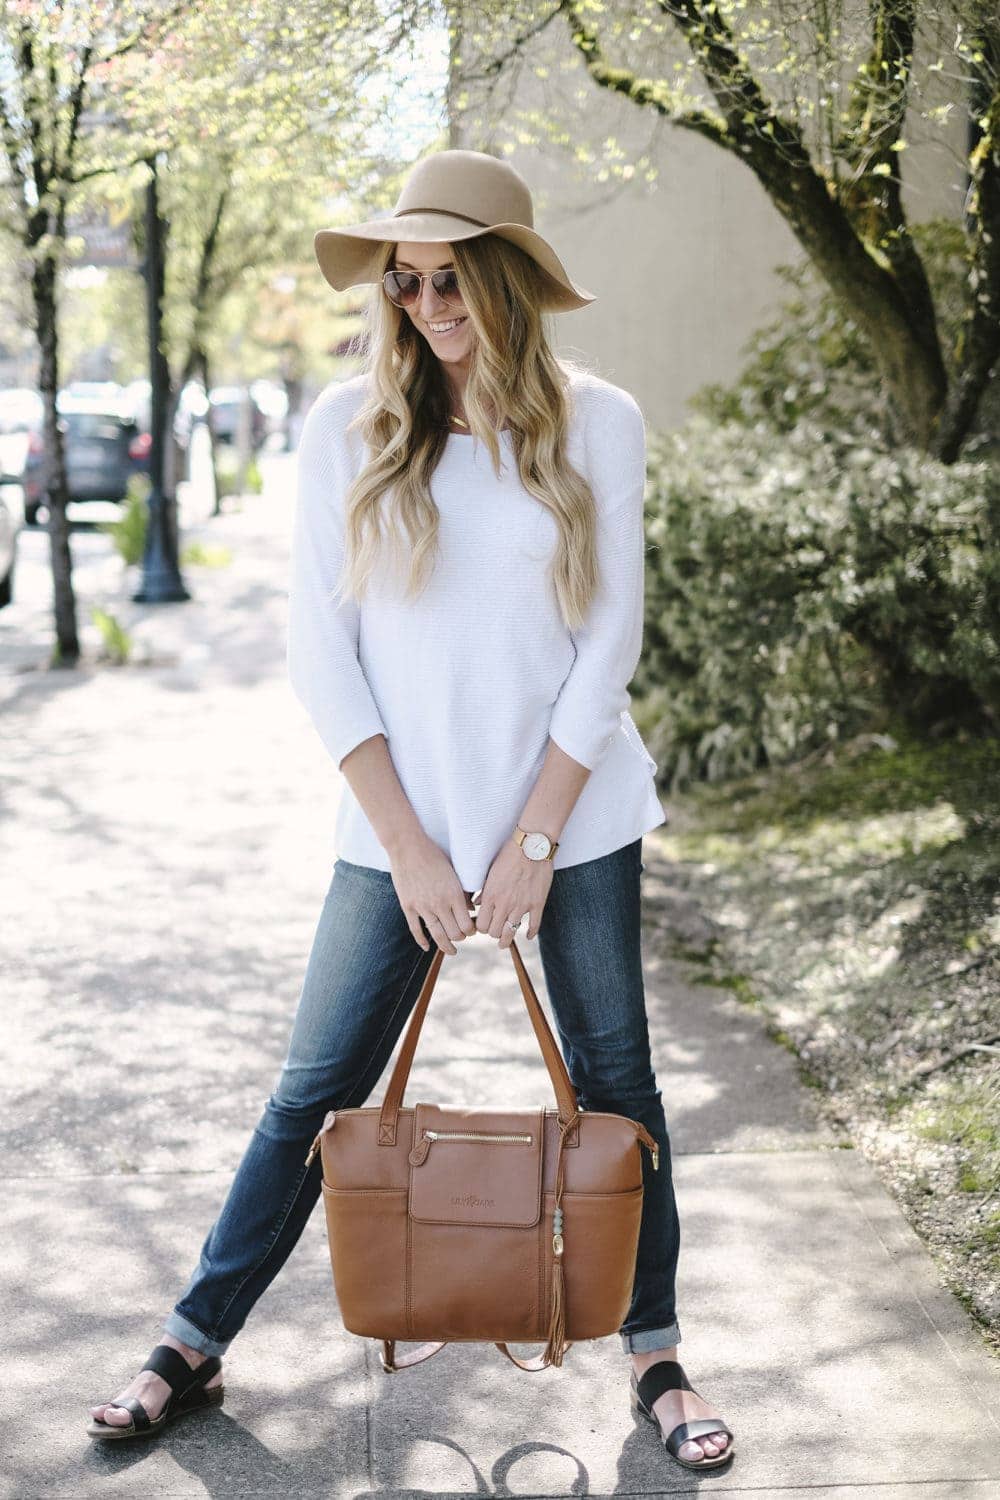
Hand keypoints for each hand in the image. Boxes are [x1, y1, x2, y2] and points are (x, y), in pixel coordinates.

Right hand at [389, 835, 477, 954]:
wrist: (408, 847)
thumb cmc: (434, 855)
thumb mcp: (454, 871)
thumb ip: (463, 891)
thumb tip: (470, 909)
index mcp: (454, 894)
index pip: (467, 925)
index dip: (471, 931)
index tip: (471, 929)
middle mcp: (440, 904)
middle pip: (454, 934)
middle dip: (461, 938)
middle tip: (462, 937)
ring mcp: (422, 907)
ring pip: (437, 935)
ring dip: (446, 946)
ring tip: (451, 951)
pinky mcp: (408, 906)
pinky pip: (416, 930)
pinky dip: (422, 941)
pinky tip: (427, 947)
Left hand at [473, 837, 552, 947]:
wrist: (531, 846)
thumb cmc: (509, 855)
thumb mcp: (490, 872)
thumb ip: (483, 891)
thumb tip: (476, 904)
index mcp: (491, 896)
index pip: (481, 924)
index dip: (480, 928)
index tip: (483, 926)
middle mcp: (505, 904)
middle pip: (494, 932)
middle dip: (492, 933)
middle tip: (493, 932)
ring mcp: (522, 906)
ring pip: (511, 933)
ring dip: (506, 940)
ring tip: (504, 943)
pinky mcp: (537, 904)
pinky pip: (534, 926)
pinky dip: (530, 933)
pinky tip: (528, 936)